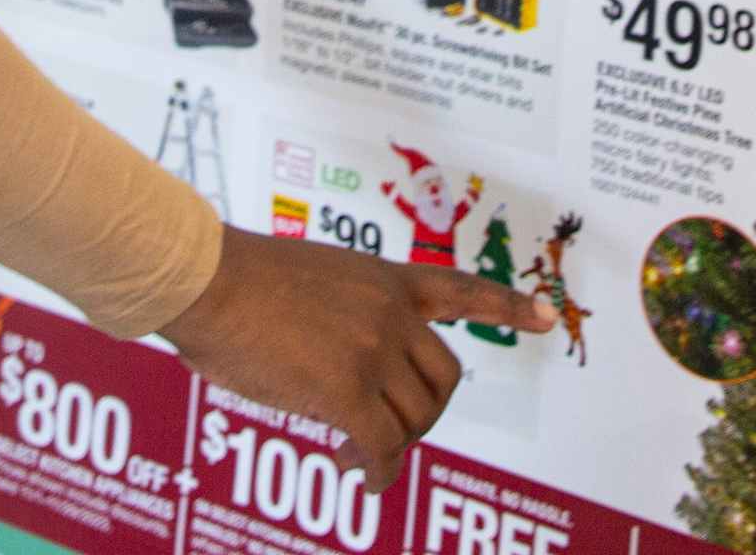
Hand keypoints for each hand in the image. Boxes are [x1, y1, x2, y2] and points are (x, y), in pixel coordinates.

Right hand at [157, 227, 548, 486]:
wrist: (205, 279)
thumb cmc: (236, 280)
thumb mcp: (314, 278)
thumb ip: (343, 313)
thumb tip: (337, 367)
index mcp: (386, 279)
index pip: (463, 290)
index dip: (510, 308)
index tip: (550, 316)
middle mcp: (392, 312)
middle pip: (443, 379)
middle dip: (424, 415)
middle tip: (386, 434)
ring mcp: (373, 349)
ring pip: (414, 418)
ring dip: (392, 445)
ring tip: (357, 455)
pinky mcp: (345, 388)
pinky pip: (382, 445)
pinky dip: (378, 471)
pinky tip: (362, 477)